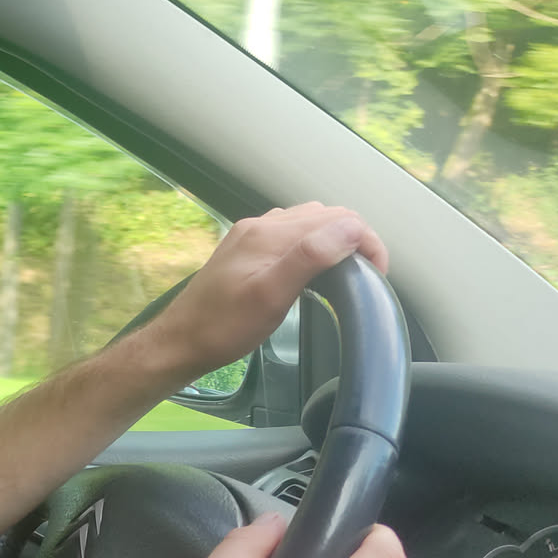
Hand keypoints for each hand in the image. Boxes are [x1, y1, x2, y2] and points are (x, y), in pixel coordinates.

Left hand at [149, 202, 387, 377]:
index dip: (367, 241)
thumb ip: (310, 257)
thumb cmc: (224, 327)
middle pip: (325, 215)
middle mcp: (261, 225)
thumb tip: (352, 228)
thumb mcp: (271, 295)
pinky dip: (313, 244)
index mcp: (270, 233)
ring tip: (349, 272)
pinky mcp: (245, 250)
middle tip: (369, 276)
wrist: (180, 341)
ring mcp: (251, 235)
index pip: (337, 218)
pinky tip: (315, 269)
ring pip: (308, 222)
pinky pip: (290, 234)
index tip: (377, 275)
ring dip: (335, 239)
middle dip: (355, 238)